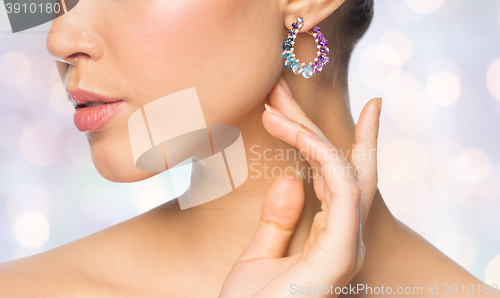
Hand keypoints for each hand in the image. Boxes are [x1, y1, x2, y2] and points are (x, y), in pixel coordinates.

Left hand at [218, 77, 381, 297]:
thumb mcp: (260, 257)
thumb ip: (279, 220)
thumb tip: (291, 180)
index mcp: (332, 240)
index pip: (346, 184)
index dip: (350, 144)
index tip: (364, 108)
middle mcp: (345, 240)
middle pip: (350, 171)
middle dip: (338, 127)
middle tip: (314, 88)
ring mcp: (346, 247)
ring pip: (345, 171)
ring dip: (311, 133)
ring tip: (274, 107)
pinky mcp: (339, 253)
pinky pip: (339, 189)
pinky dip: (318, 155)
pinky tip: (287, 131)